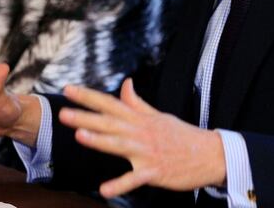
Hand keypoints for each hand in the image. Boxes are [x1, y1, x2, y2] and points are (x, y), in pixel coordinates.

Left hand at [59, 79, 226, 197]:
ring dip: (100, 140)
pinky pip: (135, 179)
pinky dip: (120, 185)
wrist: (209, 154)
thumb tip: (126, 83)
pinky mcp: (154, 171)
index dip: (88, 97)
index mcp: (140, 118)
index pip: (111, 104)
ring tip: (80, 136)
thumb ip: (137, 102)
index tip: (69, 90)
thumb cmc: (182, 135)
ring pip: (120, 145)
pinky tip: (104, 190)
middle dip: (86, 117)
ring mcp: (147, 152)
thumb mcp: (158, 115)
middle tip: (63, 113)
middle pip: (110, 122)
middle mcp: (141, 132)